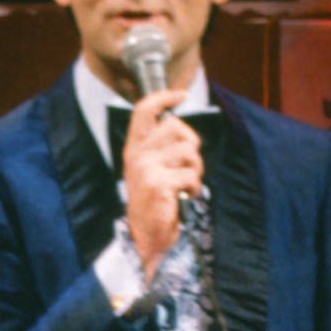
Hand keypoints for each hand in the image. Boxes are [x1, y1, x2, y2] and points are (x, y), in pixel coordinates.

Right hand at [120, 89, 201, 271]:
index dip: (163, 98)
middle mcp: (138, 155)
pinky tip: (185, 196)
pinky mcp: (159, 183)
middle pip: (176, 127)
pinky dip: (195, 187)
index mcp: (135, 148)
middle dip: (192, 144)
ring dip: (195, 169)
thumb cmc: (154, 203)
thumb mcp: (152, 170)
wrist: (145, 236)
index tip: (180, 94)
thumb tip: (183, 129)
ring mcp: (147, 168)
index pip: (144, 111)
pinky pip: (191, 174)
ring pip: (189, 151)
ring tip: (185, 184)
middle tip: (189, 164)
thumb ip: (162, 148)